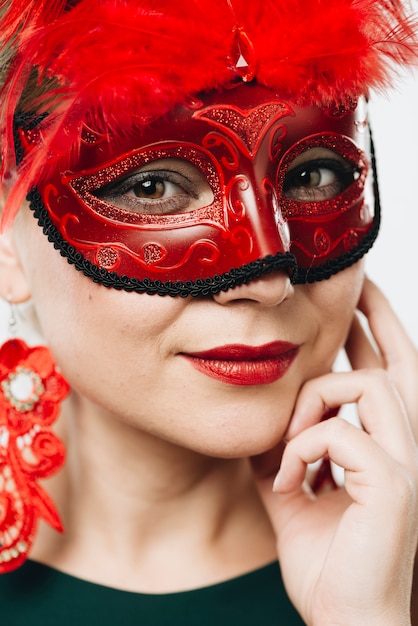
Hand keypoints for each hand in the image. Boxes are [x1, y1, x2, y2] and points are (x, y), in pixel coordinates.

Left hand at [252, 278, 417, 625]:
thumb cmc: (326, 560)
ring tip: (289, 443)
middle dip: (379, 318)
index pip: (390, 375)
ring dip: (315, 403)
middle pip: (403, 364)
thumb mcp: (294, 491)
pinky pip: (339, 434)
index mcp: (387, 447)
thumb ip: (285, 449)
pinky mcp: (394, 483)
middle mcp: (408, 448)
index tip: (356, 299)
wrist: (346, 619)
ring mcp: (408, 464)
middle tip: (356, 283)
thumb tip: (264, 418)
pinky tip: (289, 482)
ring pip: (369, 386)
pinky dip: (302, 450)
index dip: (377, 333)